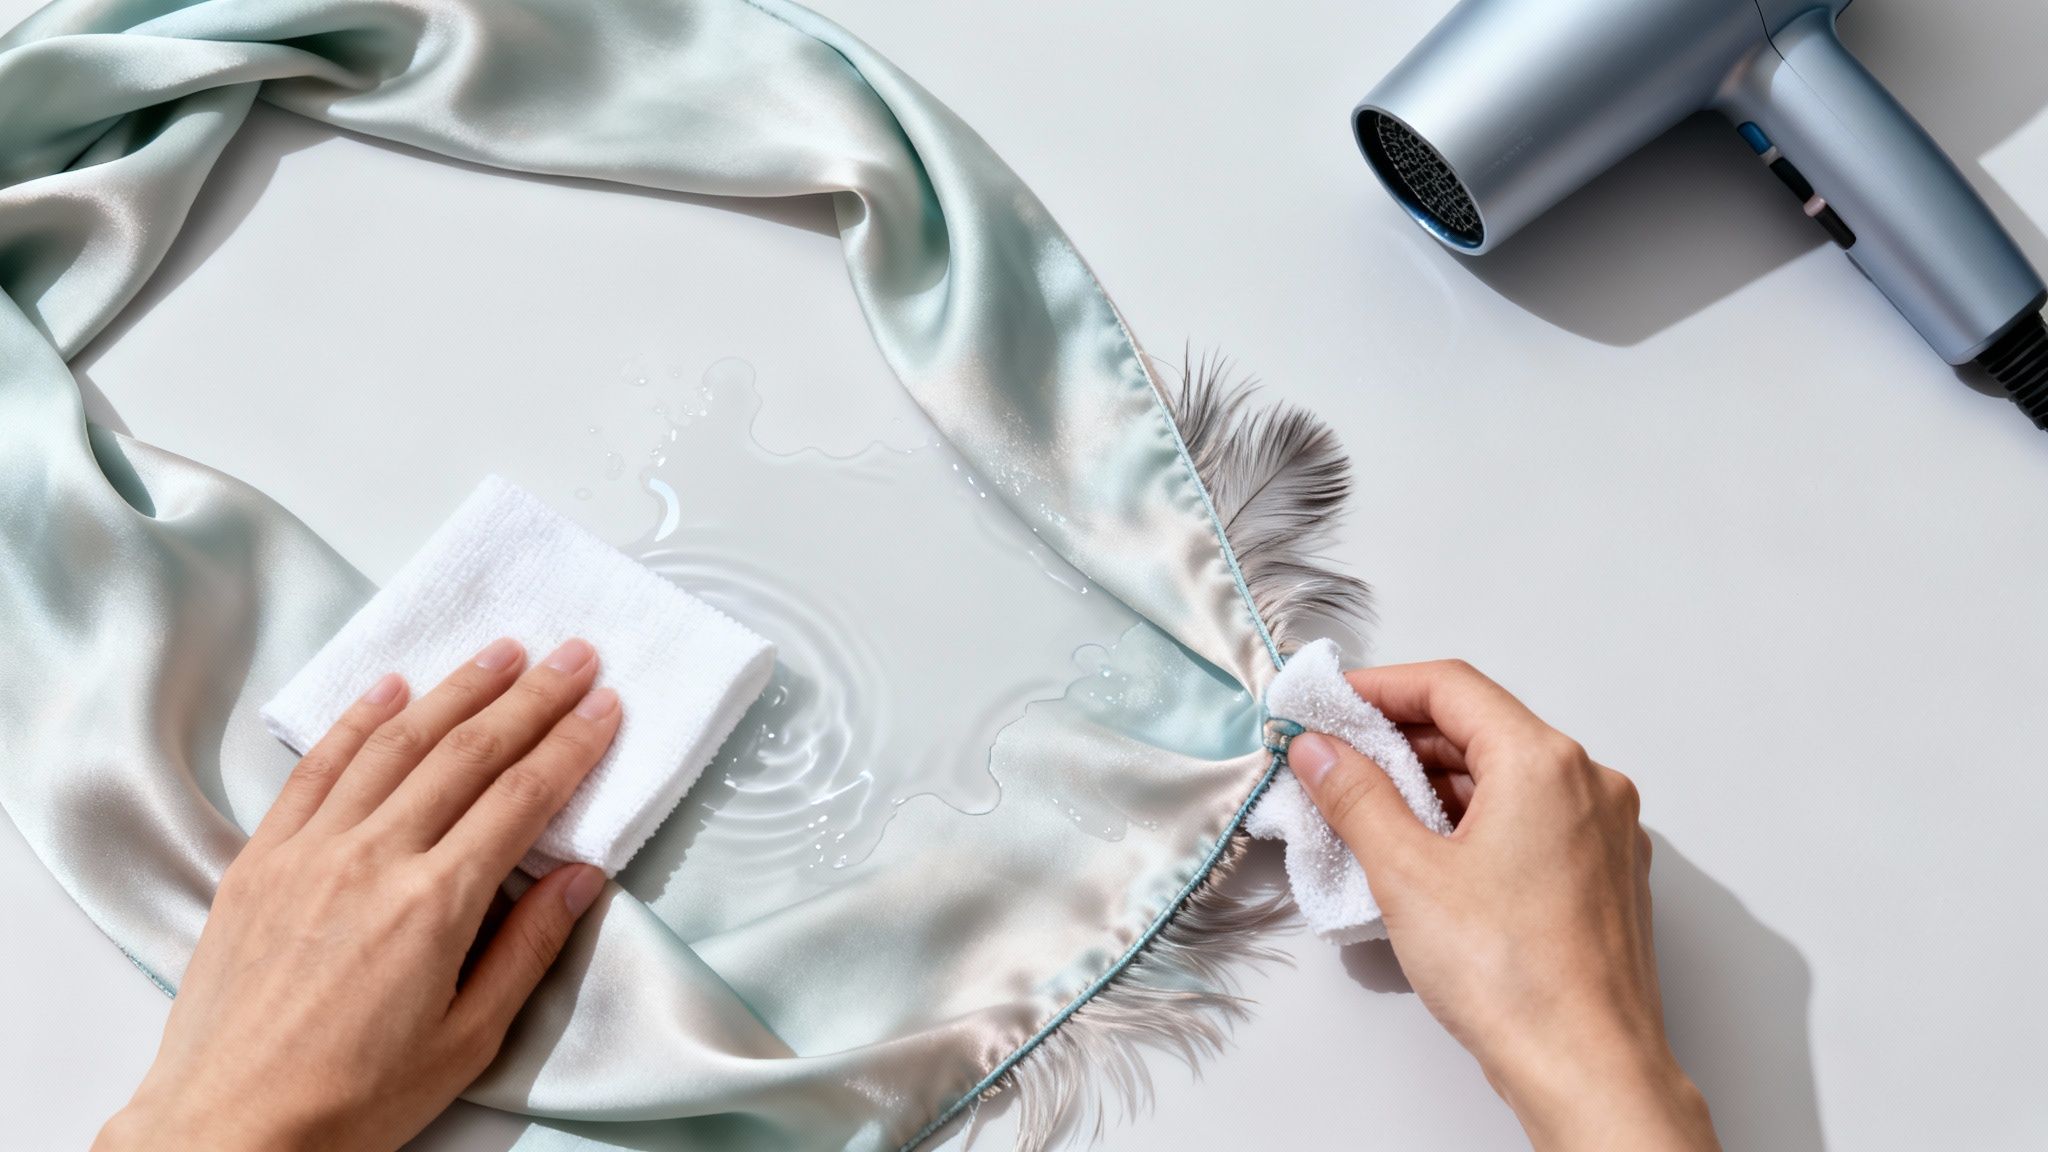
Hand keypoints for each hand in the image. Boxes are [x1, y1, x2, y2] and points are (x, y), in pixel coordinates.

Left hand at [95, 637, 620, 1151]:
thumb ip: (528, 949)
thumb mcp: (468, 1040)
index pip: (521, 798)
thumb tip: (582, 877)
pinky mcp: (261, 859)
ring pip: (396, 743)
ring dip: (456, 689)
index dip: (571, 745)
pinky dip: (356, 720)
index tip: (606, 705)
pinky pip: (316, 769)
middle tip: (574, 656)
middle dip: (531, 697)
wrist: (229, 1126)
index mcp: (435, 906)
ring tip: (502, 651)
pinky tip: (392, 686)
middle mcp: (373, 859)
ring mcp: (310, 851)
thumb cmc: (353, 1099)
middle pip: (468, 752)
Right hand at [1286, 660, 1718, 1151]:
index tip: (1332, 704)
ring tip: (1375, 811)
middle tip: (1338, 758)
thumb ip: (1356, 796)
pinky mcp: (1608, 874)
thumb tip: (1320, 750)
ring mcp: (1607, 830)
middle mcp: (1590, 783)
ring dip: (1441, 782)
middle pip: (1483, 728)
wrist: (1587, 1067)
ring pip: (1511, 776)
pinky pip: (1537, 818)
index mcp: (1545, 763)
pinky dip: (1481, 819)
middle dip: (1405, 739)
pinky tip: (1434, 853)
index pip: (1451, 687)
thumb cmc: (1511, 976)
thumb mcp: (1405, 873)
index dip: (1381, 688)